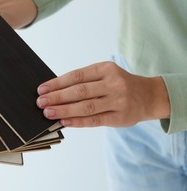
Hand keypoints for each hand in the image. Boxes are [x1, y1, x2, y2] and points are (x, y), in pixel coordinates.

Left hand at [36, 61, 169, 127]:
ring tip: (48, 112)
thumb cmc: (119, 85)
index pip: (76, 75)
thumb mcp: (104, 75)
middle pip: (80, 91)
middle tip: (40, 102)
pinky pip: (95, 120)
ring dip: (64, 110)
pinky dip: (78, 121)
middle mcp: (113, 83)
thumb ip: (84, 82)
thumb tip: (54, 92)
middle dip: (57, 97)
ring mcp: (118, 101)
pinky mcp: (120, 117)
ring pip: (86, 106)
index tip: (42, 89)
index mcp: (105, 69)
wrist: (149, 96)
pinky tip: (64, 122)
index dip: (57, 83)